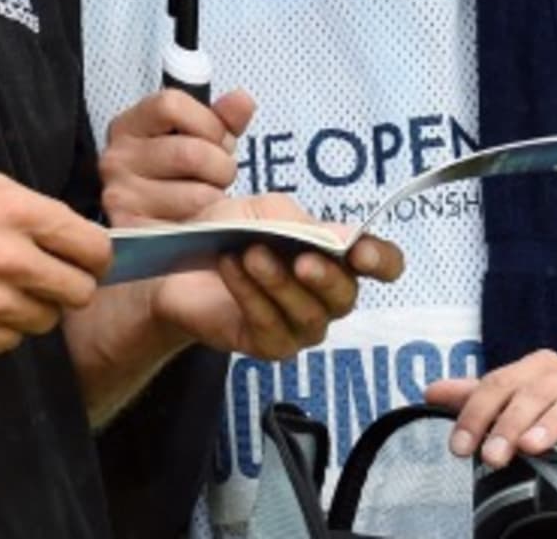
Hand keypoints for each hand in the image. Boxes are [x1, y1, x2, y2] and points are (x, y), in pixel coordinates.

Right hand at [0, 173, 111, 354]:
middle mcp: (12, 258)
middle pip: (80, 291)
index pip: (94, 248)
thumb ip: (35, 211)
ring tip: (3, 291)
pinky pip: (13, 340)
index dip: (97, 258)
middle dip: (70, 288)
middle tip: (51, 282)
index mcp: (20, 214)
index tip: (88, 263)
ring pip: (47, 319)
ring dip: (34, 309)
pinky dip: (3, 328)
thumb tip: (74, 235)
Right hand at [100, 88, 255, 225]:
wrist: (161, 228)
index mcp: (128, 126)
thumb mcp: (200, 139)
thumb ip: (223, 118)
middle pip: (190, 153)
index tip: (216, 140)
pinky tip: (199, 223)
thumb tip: (241, 100)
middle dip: (221, 168)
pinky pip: (192, 229)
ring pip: (197, 195)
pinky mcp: (135, 235)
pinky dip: (207, 228)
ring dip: (215, 202)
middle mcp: (115, 159)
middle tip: (217, 178)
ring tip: (206, 203)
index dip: (208, 123)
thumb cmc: (180, 176)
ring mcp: (121, 198)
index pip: (171, 104)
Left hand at [150, 195, 402, 359]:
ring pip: (308, 314)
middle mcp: (326, 296)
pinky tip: (231, 268)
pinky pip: (270, 326)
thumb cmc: (225, 233)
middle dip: (324, 276)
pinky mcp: (271, 346)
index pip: (381, 264)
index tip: (361, 252)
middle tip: (301, 259)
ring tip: (250, 254)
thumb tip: (341, 238)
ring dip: (278, 281)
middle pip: (346, 295)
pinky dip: (250, 294)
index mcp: (335, 256)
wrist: (174, 265)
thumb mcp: (257, 211)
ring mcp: (300, 326)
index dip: (381, 260)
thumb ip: (296, 220)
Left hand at [426, 350, 556, 466]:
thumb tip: (428, 392)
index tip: (459, 447)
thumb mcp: (519, 399)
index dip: (476, 414)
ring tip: (531, 448)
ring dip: (550, 424)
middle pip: (533, 393)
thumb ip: (478, 398)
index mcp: (537, 366)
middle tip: (492, 458)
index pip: (498, 384)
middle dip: (509, 425)